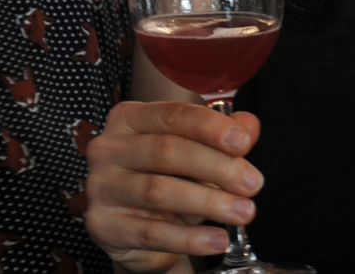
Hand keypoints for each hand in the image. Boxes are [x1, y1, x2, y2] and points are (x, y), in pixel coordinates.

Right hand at [85, 100, 263, 273]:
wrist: (137, 231)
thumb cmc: (166, 180)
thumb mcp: (196, 154)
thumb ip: (222, 137)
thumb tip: (248, 126)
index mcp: (129, 119)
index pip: (172, 115)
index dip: (210, 127)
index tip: (243, 143)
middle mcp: (109, 148)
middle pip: (166, 151)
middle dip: (217, 167)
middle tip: (252, 183)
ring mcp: (102, 187)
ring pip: (159, 191)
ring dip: (209, 202)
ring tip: (243, 212)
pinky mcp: (105, 226)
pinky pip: (152, 232)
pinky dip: (190, 239)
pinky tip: (217, 240)